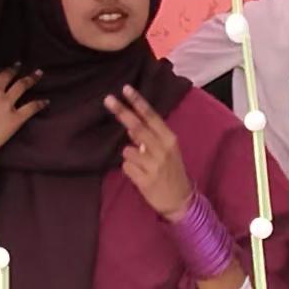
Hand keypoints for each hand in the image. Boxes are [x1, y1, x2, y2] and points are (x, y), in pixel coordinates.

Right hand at [0, 66, 45, 176]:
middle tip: (20, 65)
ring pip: (22, 85)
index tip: (2, 69)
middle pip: (7, 75)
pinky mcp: (16, 118)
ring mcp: (6, 103)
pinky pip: (32, 107)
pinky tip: (46, 101)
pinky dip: (40, 103)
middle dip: (14, 69)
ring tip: (38, 74)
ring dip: (31, 78)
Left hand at [107, 85, 195, 219]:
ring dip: (130, 156)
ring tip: (142, 166)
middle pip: (137, 127)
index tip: (125, 89)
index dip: (138, 102)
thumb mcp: (168, 150)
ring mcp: (154, 165)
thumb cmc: (172, 171)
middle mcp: (163, 150)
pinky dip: (129, 170)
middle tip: (107, 99)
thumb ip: (152, 137)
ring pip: (127, 150)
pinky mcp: (145, 180)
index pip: (151, 117)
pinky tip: (140, 176)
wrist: (181, 200)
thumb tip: (131, 125)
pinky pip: (126, 167)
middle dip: (122, 112)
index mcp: (170, 139)